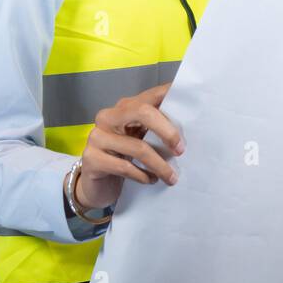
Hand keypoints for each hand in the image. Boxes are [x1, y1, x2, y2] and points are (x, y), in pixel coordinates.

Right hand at [71, 82, 185, 210]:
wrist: (96, 187)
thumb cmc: (123, 160)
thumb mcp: (140, 141)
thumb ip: (155, 131)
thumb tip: (187, 130)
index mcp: (123, 108)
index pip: (150, 96)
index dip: (169, 95)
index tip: (191, 102)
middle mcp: (108, 117)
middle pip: (142, 112)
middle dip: (167, 130)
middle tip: (181, 150)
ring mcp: (97, 137)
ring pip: (137, 147)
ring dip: (159, 165)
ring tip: (172, 177)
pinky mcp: (91, 159)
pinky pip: (125, 167)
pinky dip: (143, 175)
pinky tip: (151, 180)